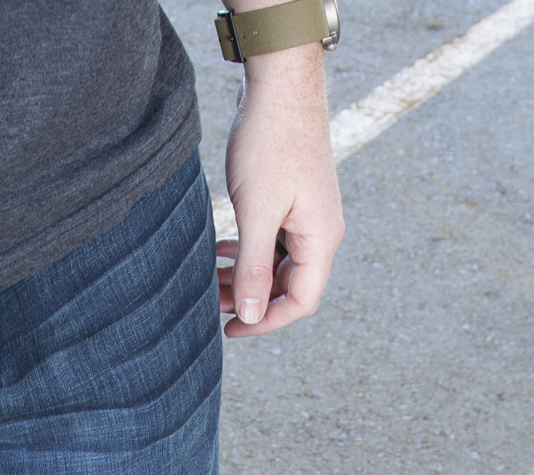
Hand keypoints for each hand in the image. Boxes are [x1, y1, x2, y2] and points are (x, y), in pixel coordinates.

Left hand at [219, 44, 343, 336]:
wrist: (280, 86)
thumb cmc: (271, 143)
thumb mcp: (257, 212)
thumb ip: (255, 267)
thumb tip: (252, 315)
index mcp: (321, 239)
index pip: (301, 301)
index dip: (266, 322)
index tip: (231, 330)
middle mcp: (320, 231)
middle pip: (289, 285)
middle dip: (252, 299)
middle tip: (212, 302)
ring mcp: (307, 215)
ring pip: (278, 263)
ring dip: (247, 275)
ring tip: (212, 278)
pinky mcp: (292, 199)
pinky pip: (273, 240)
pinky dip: (249, 250)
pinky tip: (222, 247)